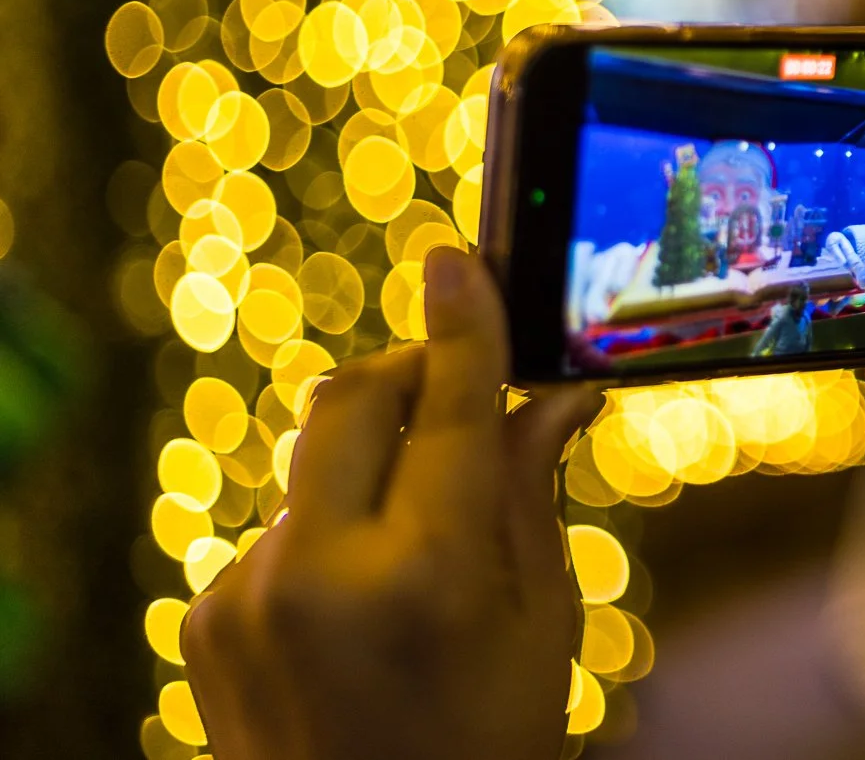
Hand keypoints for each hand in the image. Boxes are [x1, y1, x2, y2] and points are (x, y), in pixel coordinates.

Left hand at [183, 248, 601, 759]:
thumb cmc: (489, 745)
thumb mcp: (545, 624)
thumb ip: (532, 493)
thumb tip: (554, 393)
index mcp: (427, 575)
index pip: (449, 405)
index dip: (462, 322)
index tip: (460, 258)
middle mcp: (320, 573)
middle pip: (352, 396)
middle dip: (410, 372)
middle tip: (461, 387)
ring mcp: (245, 595)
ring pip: (320, 462)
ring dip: (377, 467)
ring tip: (422, 547)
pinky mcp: (206, 617)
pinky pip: (282, 526)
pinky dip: (332, 533)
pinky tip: (364, 602)